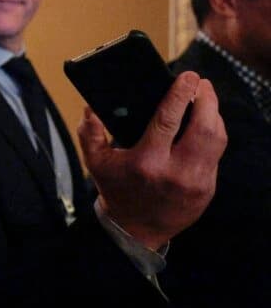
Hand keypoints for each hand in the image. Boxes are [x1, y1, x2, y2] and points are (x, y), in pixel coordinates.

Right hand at [78, 70, 226, 249]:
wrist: (135, 230)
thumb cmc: (116, 191)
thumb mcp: (96, 162)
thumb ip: (90, 132)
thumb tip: (91, 108)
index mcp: (147, 162)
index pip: (169, 120)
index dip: (181, 95)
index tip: (188, 77)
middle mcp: (176, 172)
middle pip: (204, 127)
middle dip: (207, 100)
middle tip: (201, 83)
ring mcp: (196, 182)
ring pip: (216, 139)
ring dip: (214, 115)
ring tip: (206, 99)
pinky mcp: (208, 189)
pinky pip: (216, 155)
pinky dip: (213, 134)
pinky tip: (205, 123)